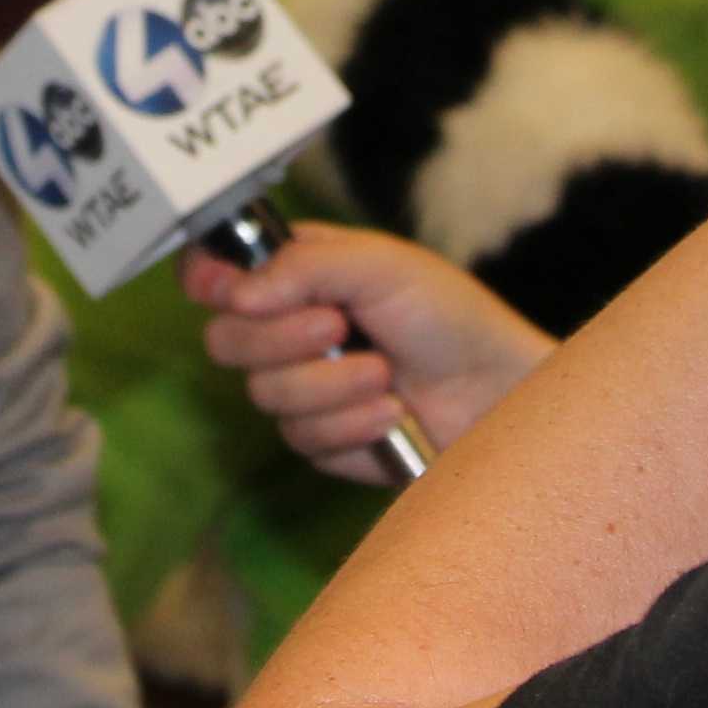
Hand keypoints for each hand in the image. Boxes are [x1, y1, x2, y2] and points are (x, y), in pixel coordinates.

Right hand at [181, 225, 555, 476]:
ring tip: (385, 373)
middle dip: (283, 338)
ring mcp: (303, 389)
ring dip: (331, 385)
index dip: (209, 282)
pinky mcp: (323, 442)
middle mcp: (288, 331)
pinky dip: (351, 424)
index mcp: (295, 275)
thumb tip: (237, 295)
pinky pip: (302, 440)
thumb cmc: (449, 317)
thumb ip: (306, 265)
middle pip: (225, 341)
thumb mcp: (382, 265)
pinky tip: (391, 412)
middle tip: (338, 326)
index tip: (236, 292)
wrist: (497, 393)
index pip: (213, 274)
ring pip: (264, 396)